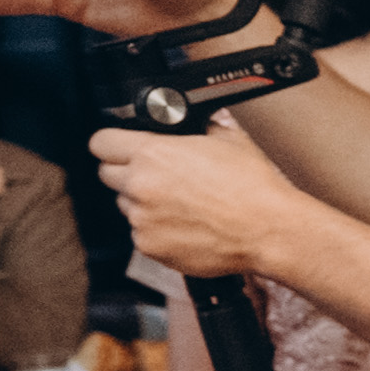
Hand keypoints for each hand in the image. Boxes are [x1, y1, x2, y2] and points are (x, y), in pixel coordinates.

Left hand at [87, 124, 320, 280]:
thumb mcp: (228, 139)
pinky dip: (157, 230)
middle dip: (126, 173)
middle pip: (107, 174)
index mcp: (153, 153)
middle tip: (154, 177)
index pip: (101, 142)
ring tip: (179, 205)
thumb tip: (195, 124)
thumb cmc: (253, 188)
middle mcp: (141, 186)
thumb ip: (199, 128)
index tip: (119, 147)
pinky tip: (185, 226)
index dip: (112, 143)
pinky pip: (141, 234)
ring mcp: (142, 219)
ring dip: (143, 204)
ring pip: (125, 206)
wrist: (268, 230)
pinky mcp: (151, 247)